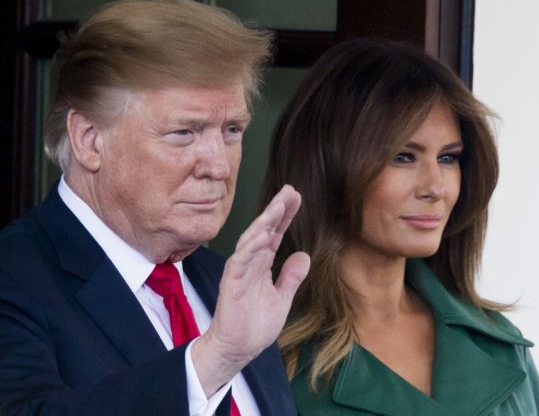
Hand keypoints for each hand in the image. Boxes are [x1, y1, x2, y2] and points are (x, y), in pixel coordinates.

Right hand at [191, 184, 309, 394]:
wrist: (238, 350)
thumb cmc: (255, 325)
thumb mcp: (282, 298)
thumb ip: (291, 277)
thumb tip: (303, 254)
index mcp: (262, 264)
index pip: (274, 234)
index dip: (285, 215)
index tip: (296, 196)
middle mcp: (250, 263)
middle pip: (263, 230)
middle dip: (276, 210)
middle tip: (290, 190)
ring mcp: (240, 272)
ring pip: (251, 241)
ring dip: (264, 222)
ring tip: (278, 206)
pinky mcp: (232, 284)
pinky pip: (240, 261)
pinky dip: (250, 247)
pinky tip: (262, 235)